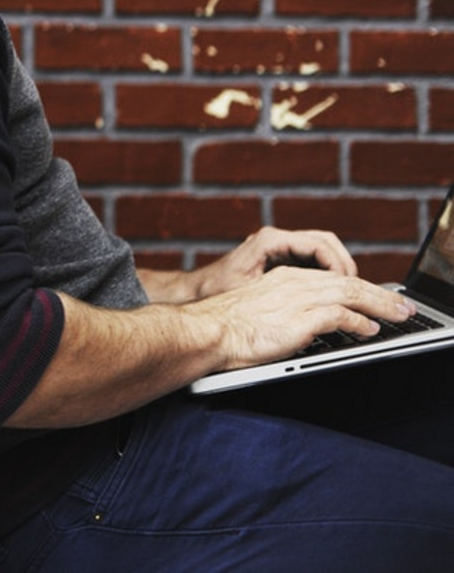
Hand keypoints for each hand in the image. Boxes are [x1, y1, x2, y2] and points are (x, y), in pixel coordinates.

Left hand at [186, 226, 357, 299]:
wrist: (198, 293)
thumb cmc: (218, 293)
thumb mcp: (251, 292)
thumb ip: (281, 291)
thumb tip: (317, 294)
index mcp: (270, 241)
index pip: (319, 244)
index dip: (339, 265)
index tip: (349, 286)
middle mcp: (276, 239)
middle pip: (326, 243)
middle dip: (345, 265)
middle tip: (359, 291)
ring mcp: (279, 248)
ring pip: (323, 251)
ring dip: (339, 270)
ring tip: (351, 294)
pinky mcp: (281, 259)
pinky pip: (313, 261)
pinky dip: (328, 275)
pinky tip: (335, 295)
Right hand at [190, 264, 411, 371]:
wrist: (205, 331)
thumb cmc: (224, 328)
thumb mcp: (259, 309)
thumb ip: (285, 309)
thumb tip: (309, 325)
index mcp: (283, 278)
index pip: (332, 278)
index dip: (360, 288)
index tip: (378, 298)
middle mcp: (293, 283)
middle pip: (347, 282)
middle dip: (380, 295)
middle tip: (403, 308)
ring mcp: (296, 299)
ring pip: (349, 294)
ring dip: (379, 305)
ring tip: (398, 316)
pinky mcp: (298, 319)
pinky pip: (338, 316)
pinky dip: (358, 321)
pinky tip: (369, 329)